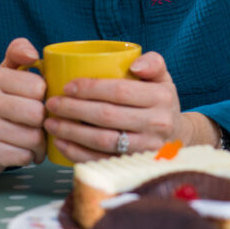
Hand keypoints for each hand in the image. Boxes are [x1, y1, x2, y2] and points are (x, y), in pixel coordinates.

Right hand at [0, 38, 46, 176]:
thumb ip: (18, 53)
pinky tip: (22, 151)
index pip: (38, 86)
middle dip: (45, 122)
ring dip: (40, 143)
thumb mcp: (6, 73)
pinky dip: (29, 156)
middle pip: (37, 113)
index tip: (38, 101)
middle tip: (39, 124)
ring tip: (34, 139)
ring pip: (33, 138)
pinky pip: (24, 156)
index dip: (44, 97)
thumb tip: (32, 54)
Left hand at [43, 52, 215, 161]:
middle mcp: (156, 125)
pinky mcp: (134, 165)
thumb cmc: (161, 102)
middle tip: (52, 103)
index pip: (119, 91)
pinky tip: (61, 143)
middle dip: (74, 109)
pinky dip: (78, 153)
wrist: (178, 137)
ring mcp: (146, 149)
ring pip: (103, 140)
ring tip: (51, 123)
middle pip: (107, 116)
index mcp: (161, 98)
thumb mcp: (163, 78)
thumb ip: (153, 63)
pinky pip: (102, 160)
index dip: (90, 88)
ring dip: (72, 132)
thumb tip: (134, 65)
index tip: (67, 86)